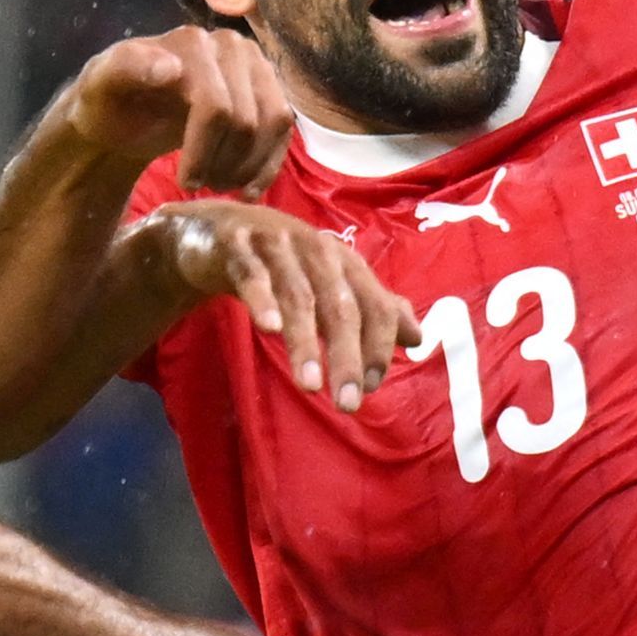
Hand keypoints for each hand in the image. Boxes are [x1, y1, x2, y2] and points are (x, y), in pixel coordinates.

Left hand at [62, 27, 296, 197]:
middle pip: (246, 120)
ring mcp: (254, 66)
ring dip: (248, 166)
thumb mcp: (100, 84)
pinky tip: (247, 190)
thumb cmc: (109, 101)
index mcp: (191, 42)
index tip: (184, 183)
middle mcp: (230, 46)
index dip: (203, 152)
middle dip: (223, 163)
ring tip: (217, 185)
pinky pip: (285, 129)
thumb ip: (127, 67)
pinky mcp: (268, 89)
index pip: (215, 107)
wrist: (124, 114)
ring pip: (274, 123)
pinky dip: (269, 165)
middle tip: (198, 185)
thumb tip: (172, 68)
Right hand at [119, 201, 414, 412]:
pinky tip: (268, 329)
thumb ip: (373, 309)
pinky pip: (251, 274)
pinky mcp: (237, 245)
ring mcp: (277, 245)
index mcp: (344, 262)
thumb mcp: (332, 285)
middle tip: (349, 403)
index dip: (377, 344)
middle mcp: (316, 250)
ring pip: (298, 295)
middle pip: (339, 305)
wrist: (217, 232)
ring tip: (310, 385)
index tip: (372, 387)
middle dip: (347, 355)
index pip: (373, 304)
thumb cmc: (284, 264)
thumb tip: (418, 338)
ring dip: (305, 342)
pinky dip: (261, 298)